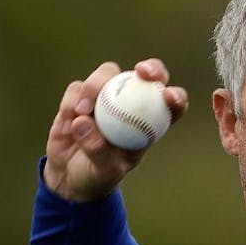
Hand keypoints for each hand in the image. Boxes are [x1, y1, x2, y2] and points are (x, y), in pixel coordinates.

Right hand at [42, 59, 188, 202]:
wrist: (69, 177)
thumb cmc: (98, 175)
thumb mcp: (105, 171)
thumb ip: (98, 150)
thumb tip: (84, 123)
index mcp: (150, 121)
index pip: (172, 103)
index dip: (176, 96)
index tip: (168, 96)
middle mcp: (132, 102)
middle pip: (147, 74)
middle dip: (151, 68)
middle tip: (141, 73)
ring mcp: (106, 96)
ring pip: (108, 74)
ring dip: (95, 87)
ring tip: (83, 112)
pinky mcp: (79, 97)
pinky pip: (77, 89)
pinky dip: (73, 100)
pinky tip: (70, 119)